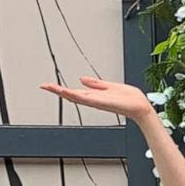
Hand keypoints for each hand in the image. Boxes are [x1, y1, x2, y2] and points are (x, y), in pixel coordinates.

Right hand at [40, 76, 154, 122]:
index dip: (61, 88)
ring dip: (62, 92)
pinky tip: (66, 92)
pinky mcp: (101, 103)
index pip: (75, 91)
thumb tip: (82, 78)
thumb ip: (96, 83)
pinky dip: (76, 95)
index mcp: (95, 96)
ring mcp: (96, 102)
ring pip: (75, 97)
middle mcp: (94, 100)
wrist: (141, 107)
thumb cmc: (131, 99)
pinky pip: (86, 99)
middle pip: (71, 95)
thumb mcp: (110, 86)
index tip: (49, 84)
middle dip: (57, 90)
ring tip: (50, 87)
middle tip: (43, 85)